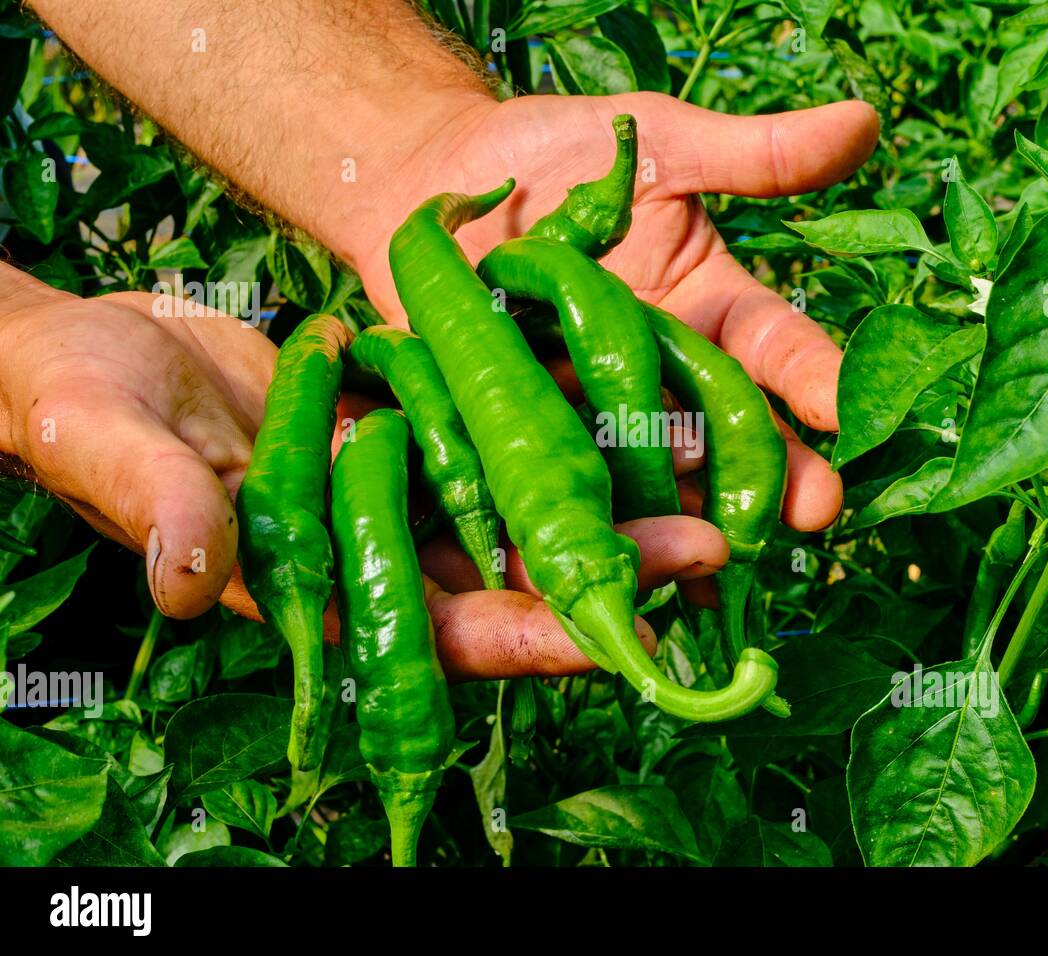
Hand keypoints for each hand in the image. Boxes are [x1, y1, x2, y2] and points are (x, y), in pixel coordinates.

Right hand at [0, 266, 718, 676]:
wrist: (97, 352)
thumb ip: (160, 508)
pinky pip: (501, 419)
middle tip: (715, 546)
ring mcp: (404, 482)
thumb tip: (191, 585)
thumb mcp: (107, 447)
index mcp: (322, 587)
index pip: (444, 632)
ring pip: (526, 496)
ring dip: (611, 489)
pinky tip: (632, 392)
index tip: (627, 635)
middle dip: (613, 567)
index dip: (534, 640)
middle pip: (517, 570)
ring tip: (705, 469)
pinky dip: (562, 411)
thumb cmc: (76, 408)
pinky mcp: (413, 418)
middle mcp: (383, 546)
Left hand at [354, 92, 879, 530]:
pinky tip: (603, 568)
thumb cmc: (556, 153)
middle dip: (772, 475)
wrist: (434, 179)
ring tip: (718, 565)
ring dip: (685, 520)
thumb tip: (865, 120)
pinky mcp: (529, 439)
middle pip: (727, 435)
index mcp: (708, 314)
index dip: (813, 377)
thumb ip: (750, 153)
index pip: (774, 348)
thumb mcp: (658, 141)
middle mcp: (663, 379)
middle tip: (814, 513)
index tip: (850, 408)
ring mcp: (597, 416)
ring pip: (651, 479)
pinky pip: (559, 487)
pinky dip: (578, 527)